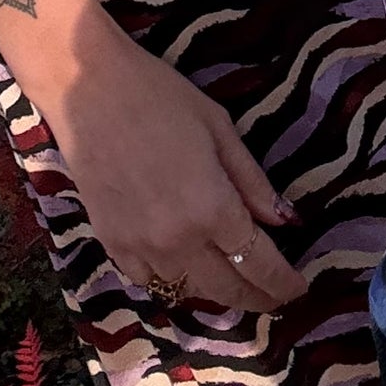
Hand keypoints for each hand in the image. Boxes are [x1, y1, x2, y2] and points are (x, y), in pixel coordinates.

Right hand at [41, 7, 307, 312]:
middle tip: (274, 298)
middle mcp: (178, 240)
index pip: (259, 263)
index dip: (283, 284)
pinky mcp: (111, 244)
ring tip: (232, 280)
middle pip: (227, 289)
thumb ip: (252, 180)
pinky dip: (171, 281)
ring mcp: (141, 247)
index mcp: (212, 208)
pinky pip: (148, 281)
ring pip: (188, 290)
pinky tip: (183, 268)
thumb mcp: (219, 127)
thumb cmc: (160, 95)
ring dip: (215, 290)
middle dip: (257, 298)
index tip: (299, 290)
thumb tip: (285, 221)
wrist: (87, 88)